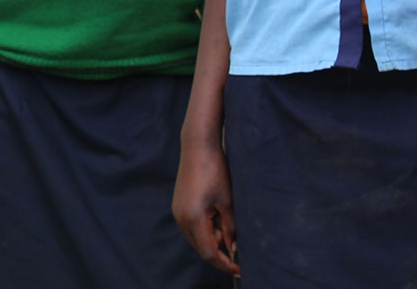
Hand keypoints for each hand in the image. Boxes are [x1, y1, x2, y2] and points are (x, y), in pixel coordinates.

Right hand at [172, 140, 241, 276]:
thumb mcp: (228, 202)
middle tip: (237, 246)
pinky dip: (206, 229)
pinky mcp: (179, 205)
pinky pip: (192, 226)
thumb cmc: (216, 171)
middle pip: (200, 248)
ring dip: (212, 239)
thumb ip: (230, 228)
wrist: (198, 146)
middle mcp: (181, 218)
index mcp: (193, 219)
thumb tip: (233, 248)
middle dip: (219, 252)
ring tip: (228, 225)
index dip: (225, 265)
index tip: (239, 270)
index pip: (209, 253)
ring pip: (196, 237)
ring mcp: (177, 211)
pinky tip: (218, 217)